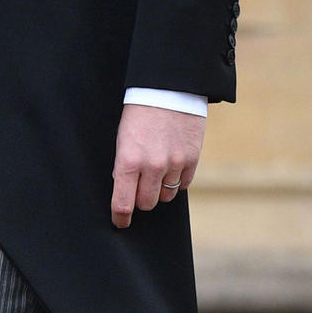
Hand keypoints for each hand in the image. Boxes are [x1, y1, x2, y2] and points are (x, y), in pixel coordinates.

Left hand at [111, 103, 204, 228]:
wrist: (169, 89)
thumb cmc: (140, 113)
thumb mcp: (123, 138)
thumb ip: (123, 165)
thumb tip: (124, 189)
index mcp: (128, 161)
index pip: (123, 203)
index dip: (120, 218)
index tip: (120, 223)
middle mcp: (152, 167)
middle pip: (146, 204)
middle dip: (141, 199)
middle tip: (139, 186)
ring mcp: (174, 164)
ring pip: (165, 196)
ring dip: (159, 189)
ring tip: (156, 171)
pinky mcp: (191, 160)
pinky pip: (183, 185)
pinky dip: (176, 181)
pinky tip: (171, 166)